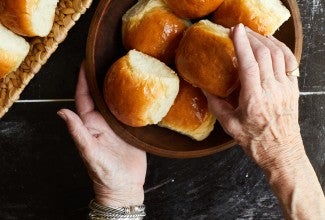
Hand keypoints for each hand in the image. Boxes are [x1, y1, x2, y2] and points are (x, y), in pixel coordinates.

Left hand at [57, 63, 146, 206]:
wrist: (125, 186)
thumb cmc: (105, 174)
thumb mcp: (90, 153)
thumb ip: (77, 133)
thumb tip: (61, 112)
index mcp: (90, 124)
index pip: (84, 97)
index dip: (83, 80)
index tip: (85, 63)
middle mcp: (103, 121)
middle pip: (101, 94)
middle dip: (102, 76)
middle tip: (107, 58)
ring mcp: (117, 124)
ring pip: (116, 100)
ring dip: (118, 84)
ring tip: (123, 67)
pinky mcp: (131, 129)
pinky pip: (131, 109)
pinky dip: (133, 98)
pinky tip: (139, 89)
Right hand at [205, 24, 303, 169]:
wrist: (282, 153)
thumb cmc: (256, 142)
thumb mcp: (230, 126)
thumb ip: (216, 105)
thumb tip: (205, 88)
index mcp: (255, 100)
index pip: (249, 65)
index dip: (242, 44)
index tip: (235, 31)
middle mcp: (272, 91)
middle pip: (265, 54)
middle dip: (252, 37)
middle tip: (241, 31)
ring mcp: (285, 88)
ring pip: (279, 54)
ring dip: (265, 40)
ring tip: (254, 35)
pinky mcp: (293, 89)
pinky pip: (290, 62)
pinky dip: (281, 48)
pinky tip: (272, 44)